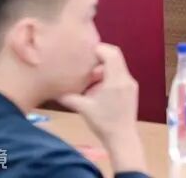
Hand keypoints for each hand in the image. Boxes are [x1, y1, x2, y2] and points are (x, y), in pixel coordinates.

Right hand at [59, 44, 146, 173]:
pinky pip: (120, 75)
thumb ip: (68, 97)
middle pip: (116, 57)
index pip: (112, 53)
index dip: (99, 49)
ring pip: (118, 66)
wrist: (122, 137)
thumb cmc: (103, 123)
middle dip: (100, 57)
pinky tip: (97, 87)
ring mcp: (131, 84)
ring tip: (89, 77)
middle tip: (85, 62)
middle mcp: (126, 78)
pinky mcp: (131, 90)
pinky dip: (109, 75)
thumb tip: (54, 90)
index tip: (85, 52)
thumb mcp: (83, 108)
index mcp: (116, 80)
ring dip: (104, 67)